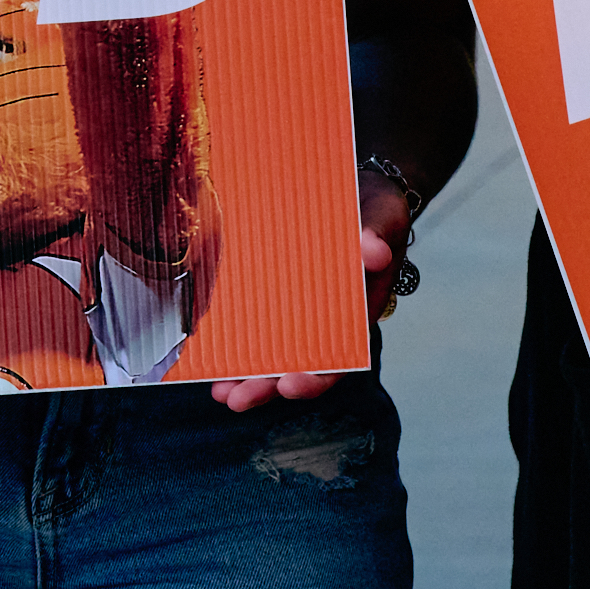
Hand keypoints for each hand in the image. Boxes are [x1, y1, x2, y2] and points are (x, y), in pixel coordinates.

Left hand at [208, 172, 412, 410]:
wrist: (351, 189)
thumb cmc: (371, 208)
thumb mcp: (383, 213)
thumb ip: (379, 232)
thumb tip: (375, 251)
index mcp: (357, 312)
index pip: (341, 355)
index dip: (317, 376)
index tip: (292, 383)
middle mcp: (325, 320)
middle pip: (298, 364)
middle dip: (267, 386)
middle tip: (237, 399)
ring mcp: (296, 309)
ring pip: (270, 352)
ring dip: (245, 376)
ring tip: (220, 392)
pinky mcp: (270, 292)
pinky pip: (251, 321)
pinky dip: (232, 341)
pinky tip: (206, 355)